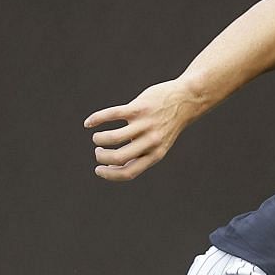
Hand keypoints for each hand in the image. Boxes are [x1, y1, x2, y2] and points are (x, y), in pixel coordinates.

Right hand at [85, 79, 199, 180]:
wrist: (186, 100)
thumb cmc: (167, 125)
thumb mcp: (159, 144)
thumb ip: (141, 154)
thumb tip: (115, 165)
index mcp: (155, 154)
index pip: (128, 172)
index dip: (109, 174)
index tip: (98, 170)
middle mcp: (150, 141)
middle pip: (118, 157)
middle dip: (102, 157)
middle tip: (98, 152)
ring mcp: (144, 124)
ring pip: (113, 137)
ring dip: (99, 139)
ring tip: (97, 138)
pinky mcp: (138, 108)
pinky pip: (112, 115)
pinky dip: (96, 119)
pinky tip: (89, 123)